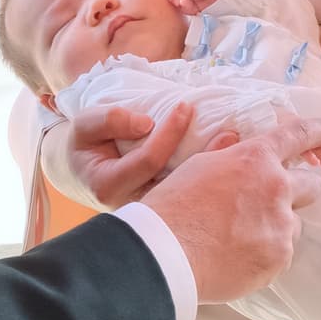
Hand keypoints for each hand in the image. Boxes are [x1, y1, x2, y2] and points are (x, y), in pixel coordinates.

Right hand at [44, 102, 220, 211]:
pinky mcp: (166, 211)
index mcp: (110, 185)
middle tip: (230, 134)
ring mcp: (152, 212)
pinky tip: (230, 162)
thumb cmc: (88, 145)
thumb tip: (146, 123)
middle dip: (204, 161)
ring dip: (214, 174)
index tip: (185, 107)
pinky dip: (211, 181)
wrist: (86, 170)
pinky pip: (191, 197)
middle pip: (176, 186)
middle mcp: (134, 205)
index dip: (168, 133)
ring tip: (235, 147)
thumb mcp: (85, 126)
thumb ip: (109, 120)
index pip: (148, 160)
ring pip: (187, 197)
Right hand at [144, 113, 320, 304]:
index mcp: (255, 158)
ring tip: (239, 239)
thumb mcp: (196, 167)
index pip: (298, 135)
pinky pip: (282, 253)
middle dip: (295, 192)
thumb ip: (224, 153)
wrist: (164, 254)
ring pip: (293, 224)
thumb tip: (236, 141)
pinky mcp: (280, 258)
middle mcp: (276, 188)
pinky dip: (266, 254)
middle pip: (310, 186)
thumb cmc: (172, 207)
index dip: (320, 131)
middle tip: (267, 205)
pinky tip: (237, 257)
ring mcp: (281, 225)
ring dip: (275, 227)